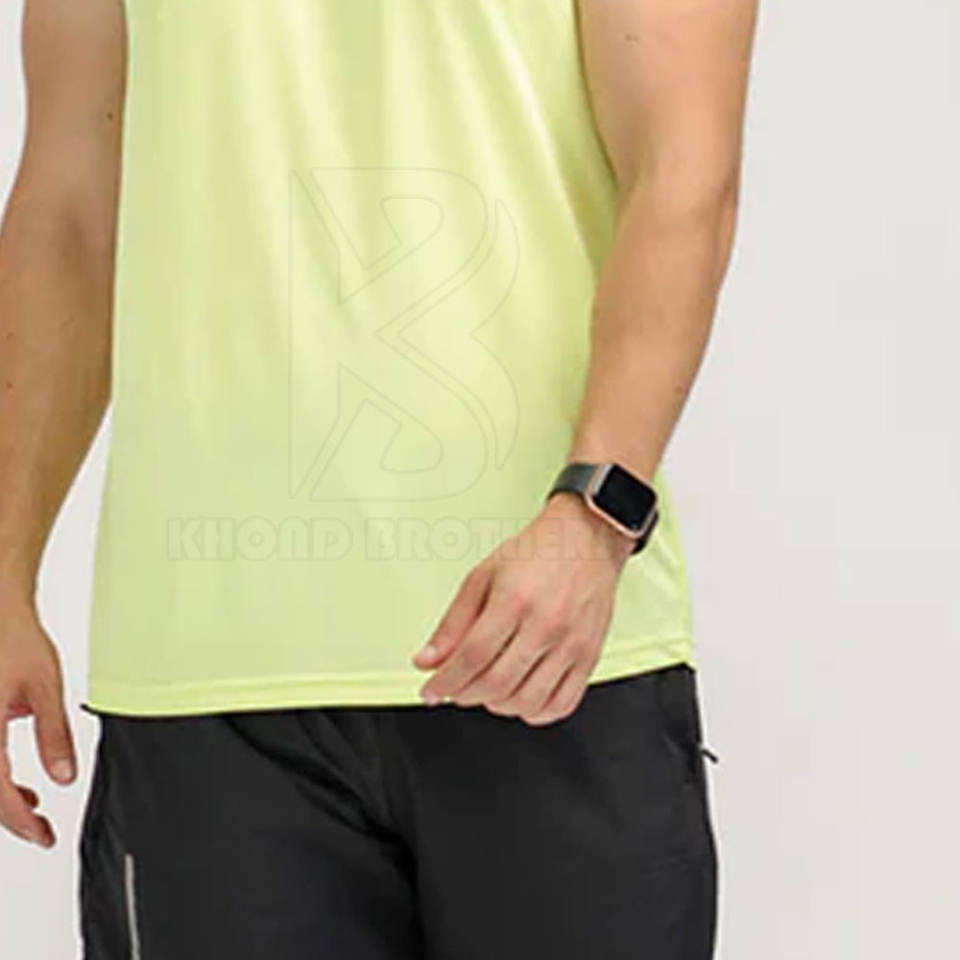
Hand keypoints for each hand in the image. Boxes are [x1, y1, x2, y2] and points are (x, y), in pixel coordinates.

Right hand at [0, 597, 75, 847]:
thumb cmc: (15, 640)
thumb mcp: (45, 687)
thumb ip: (54, 734)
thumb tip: (64, 778)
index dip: (21, 821)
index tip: (44, 835)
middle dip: (11, 818)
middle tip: (41, 832)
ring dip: (1, 800)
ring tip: (35, 811)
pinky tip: (17, 786)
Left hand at [413, 495, 633, 725]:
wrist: (585, 540)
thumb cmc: (537, 554)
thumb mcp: (482, 577)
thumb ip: (453, 623)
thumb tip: (428, 660)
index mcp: (515, 600)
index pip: (472, 657)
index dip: (445, 682)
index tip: (431, 691)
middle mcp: (546, 624)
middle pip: (497, 682)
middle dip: (466, 694)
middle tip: (456, 688)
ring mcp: (572, 644)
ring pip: (527, 701)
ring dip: (497, 705)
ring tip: (486, 689)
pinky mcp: (590, 656)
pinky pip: (561, 704)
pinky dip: (535, 712)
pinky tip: (520, 697)